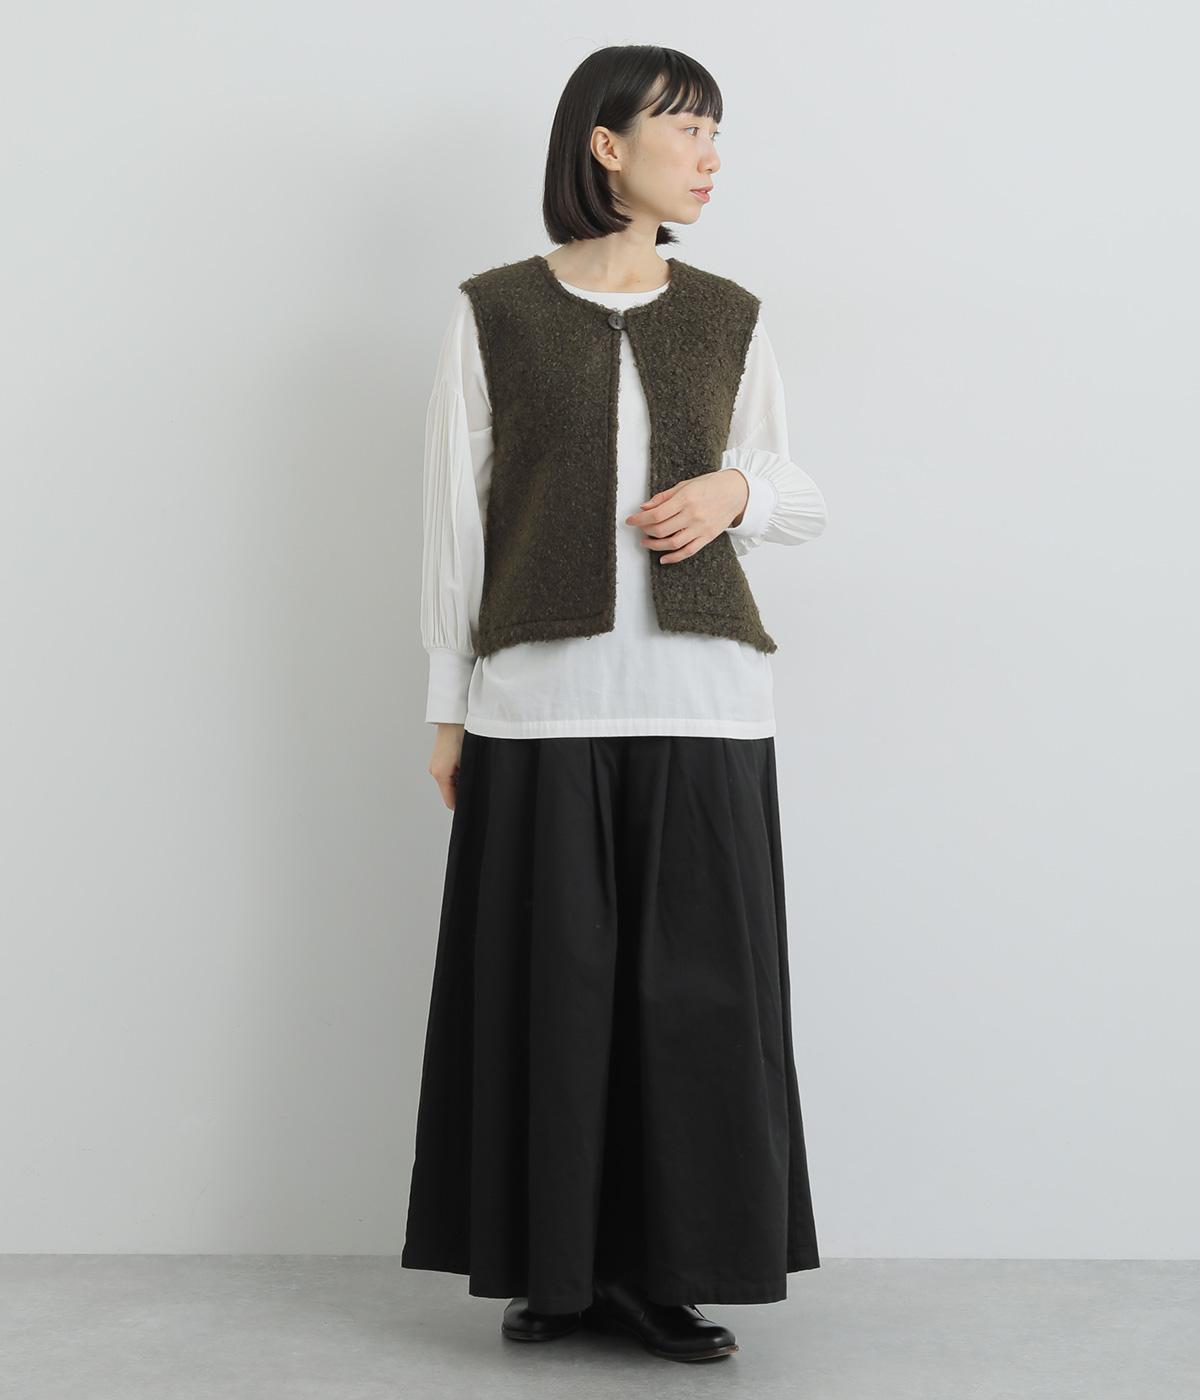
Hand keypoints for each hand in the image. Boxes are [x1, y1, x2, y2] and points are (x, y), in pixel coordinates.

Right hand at [428, 722, 465, 809]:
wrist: (454, 718)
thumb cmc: (460, 735)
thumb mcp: (466, 762)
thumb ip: (466, 780)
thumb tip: (469, 792)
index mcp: (440, 774)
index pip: (450, 802)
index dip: (462, 805)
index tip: (473, 805)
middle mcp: (435, 770)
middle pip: (450, 792)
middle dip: (463, 791)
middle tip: (476, 785)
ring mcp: (436, 765)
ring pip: (451, 782)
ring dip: (461, 781)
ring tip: (472, 770)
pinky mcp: (439, 759)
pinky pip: (450, 773)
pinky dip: (458, 772)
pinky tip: (467, 763)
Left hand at [625, 469, 748, 562]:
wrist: (737, 492)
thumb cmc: (710, 485)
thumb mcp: (685, 485)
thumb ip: (664, 497)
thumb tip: (644, 507)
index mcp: (685, 498)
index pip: (656, 514)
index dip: (639, 519)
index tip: (630, 521)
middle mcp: (692, 514)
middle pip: (661, 530)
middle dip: (645, 531)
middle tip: (640, 529)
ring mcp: (700, 528)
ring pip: (672, 543)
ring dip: (655, 546)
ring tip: (646, 542)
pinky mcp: (707, 537)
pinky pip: (688, 551)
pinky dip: (673, 557)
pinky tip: (663, 558)